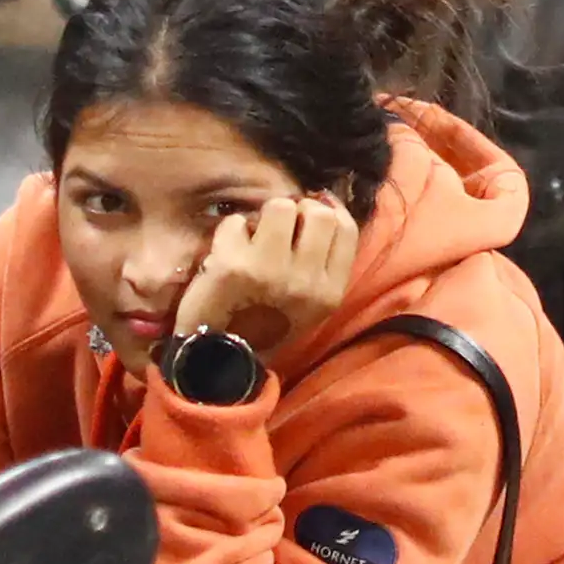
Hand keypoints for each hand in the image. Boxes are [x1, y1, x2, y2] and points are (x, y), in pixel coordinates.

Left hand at [175, 189, 362, 363]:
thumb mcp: (310, 304)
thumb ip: (325, 260)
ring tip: (253, 241)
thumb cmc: (265, 327)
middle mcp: (306, 283)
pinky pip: (237, 222)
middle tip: (278, 231)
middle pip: (318, 212)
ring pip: (279, 206)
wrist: (218, 361)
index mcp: (329, 294)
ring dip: (263, 217)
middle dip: (297, 212)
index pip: (345, 228)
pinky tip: (226, 256)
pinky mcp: (233, 267)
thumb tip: (325, 202)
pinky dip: (229, 234)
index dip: (328, 210)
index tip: (308, 214)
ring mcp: (270, 273)